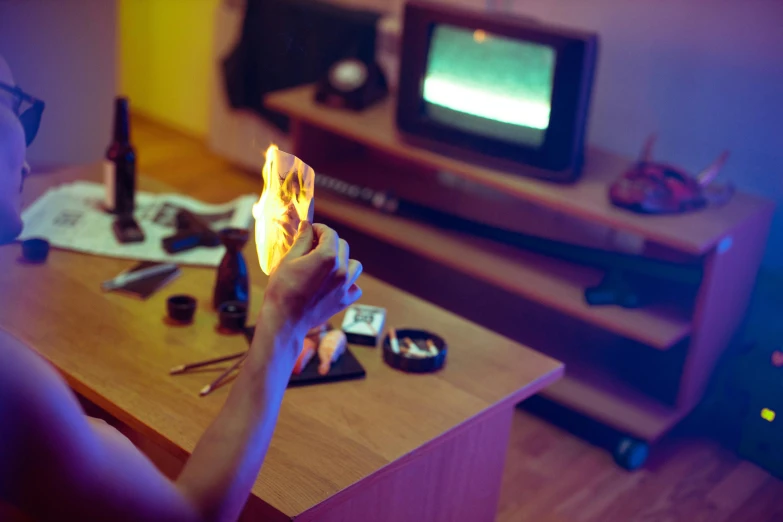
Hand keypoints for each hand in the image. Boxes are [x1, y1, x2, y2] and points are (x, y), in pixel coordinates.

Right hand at [262, 221, 361, 337]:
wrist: (285, 319)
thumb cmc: (283, 289)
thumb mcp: (289, 259)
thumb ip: (302, 240)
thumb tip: (307, 225)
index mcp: (328, 256)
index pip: (329, 233)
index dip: (319, 229)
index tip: (310, 231)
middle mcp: (341, 270)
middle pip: (342, 246)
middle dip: (329, 242)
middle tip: (314, 247)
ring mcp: (345, 286)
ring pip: (354, 265)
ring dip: (343, 261)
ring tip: (327, 265)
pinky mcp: (344, 301)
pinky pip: (355, 287)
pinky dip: (349, 283)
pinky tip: (335, 283)